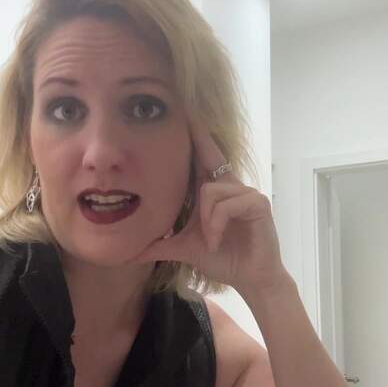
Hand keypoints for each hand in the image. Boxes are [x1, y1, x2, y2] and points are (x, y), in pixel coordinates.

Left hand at [127, 114, 289, 296]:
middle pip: (207, 160)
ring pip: (210, 191)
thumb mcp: (184, 248)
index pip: (204, 155)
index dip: (197, 132)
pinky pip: (225, 205)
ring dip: (205, 221)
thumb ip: (158, 245)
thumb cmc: (222, 258)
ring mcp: (247, 193)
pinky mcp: (258, 204)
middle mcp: (231, 185)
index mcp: (215, 190)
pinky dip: (216, 225)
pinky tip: (218, 240)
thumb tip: (129, 252)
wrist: (250, 278)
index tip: (187, 108)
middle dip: (200, 139)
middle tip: (188, 115)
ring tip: (211, 238)